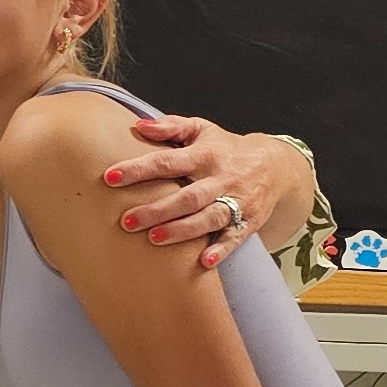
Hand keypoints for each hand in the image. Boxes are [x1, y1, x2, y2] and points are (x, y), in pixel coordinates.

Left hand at [102, 120, 298, 269]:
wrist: (276, 165)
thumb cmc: (225, 148)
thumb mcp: (202, 130)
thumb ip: (171, 127)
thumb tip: (139, 125)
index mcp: (205, 155)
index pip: (168, 161)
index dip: (139, 169)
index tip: (110, 177)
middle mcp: (221, 179)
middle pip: (188, 196)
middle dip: (158, 209)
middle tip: (127, 220)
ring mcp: (236, 201)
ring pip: (209, 217)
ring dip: (183, 230)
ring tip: (154, 238)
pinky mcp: (248, 221)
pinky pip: (235, 237)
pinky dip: (221, 250)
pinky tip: (204, 261)